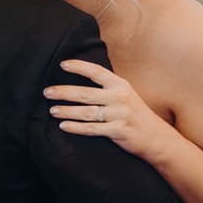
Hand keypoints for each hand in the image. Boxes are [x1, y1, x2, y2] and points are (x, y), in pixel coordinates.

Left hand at [43, 59, 170, 158]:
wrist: (156, 137)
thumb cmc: (135, 114)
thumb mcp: (126, 94)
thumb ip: (107, 87)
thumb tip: (80, 80)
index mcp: (120, 84)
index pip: (96, 71)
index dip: (78, 67)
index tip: (61, 65)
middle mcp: (120, 97)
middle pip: (85, 93)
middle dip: (63, 92)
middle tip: (47, 92)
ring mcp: (119, 114)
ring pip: (86, 112)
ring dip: (66, 111)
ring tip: (52, 110)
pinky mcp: (118, 131)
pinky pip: (92, 129)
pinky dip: (76, 128)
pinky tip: (64, 126)